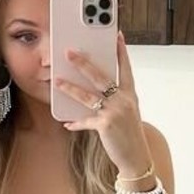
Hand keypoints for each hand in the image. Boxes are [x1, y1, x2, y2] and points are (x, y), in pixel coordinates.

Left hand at [54, 32, 151, 174]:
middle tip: (70, 52)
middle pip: (100, 76)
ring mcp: (114, 112)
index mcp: (129, 95)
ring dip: (70, 88)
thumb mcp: (127, 113)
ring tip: (56, 81)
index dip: (121, 52)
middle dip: (83, 63)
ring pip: (87, 96)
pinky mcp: (105, 125)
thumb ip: (115, 99)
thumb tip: (94, 90)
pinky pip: (85, 121)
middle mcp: (123, 100)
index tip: (118, 36)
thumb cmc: (129, 134)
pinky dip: (75, 122)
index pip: (125, 68)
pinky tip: (67, 123)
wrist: (136, 157)